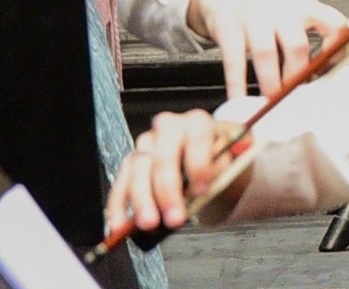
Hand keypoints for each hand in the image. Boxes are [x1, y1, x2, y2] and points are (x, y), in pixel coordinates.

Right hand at [108, 109, 245, 236]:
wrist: (208, 158)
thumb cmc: (217, 161)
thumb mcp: (228, 164)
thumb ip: (217, 176)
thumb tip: (197, 194)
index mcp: (197, 123)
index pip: (197, 138)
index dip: (198, 165)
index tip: (201, 191)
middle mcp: (169, 128)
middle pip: (163, 157)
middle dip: (167, 190)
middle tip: (174, 218)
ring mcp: (147, 144)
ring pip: (138, 169)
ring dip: (142, 200)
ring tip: (148, 224)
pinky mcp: (132, 162)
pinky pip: (122, 183)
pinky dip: (119, 206)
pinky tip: (119, 225)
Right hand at [188, 0, 347, 103]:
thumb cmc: (267, 10)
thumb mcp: (295, 12)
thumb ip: (315, 35)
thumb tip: (326, 74)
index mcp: (304, 7)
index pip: (332, 22)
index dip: (336, 48)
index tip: (328, 69)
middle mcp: (281, 9)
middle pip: (296, 45)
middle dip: (296, 77)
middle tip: (296, 98)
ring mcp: (254, 18)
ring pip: (266, 53)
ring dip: (270, 84)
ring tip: (271, 103)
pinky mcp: (228, 29)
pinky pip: (234, 61)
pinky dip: (238, 85)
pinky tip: (240, 99)